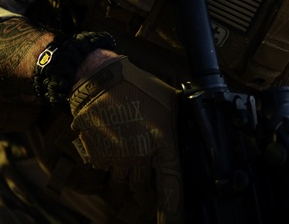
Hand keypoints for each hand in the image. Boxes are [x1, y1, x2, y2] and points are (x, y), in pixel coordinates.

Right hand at [68, 57, 182, 222]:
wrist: (99, 79)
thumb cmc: (138, 86)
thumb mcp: (169, 101)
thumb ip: (176, 124)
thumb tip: (192, 131)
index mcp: (162, 145)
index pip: (171, 189)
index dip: (173, 214)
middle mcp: (139, 158)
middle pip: (142, 191)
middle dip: (146, 195)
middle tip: (148, 194)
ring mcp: (116, 159)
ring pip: (121, 184)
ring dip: (127, 183)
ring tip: (130, 176)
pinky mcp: (97, 155)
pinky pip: (104, 170)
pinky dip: (109, 166)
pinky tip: (112, 150)